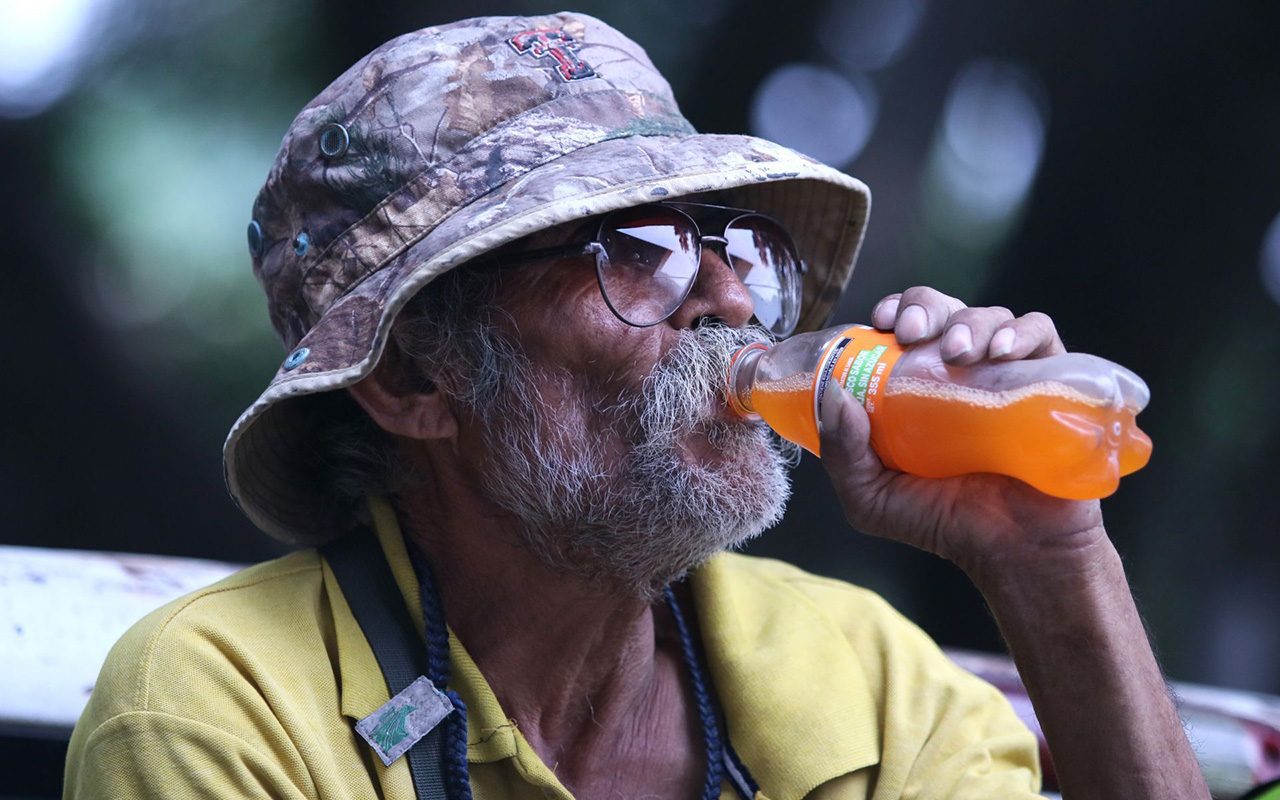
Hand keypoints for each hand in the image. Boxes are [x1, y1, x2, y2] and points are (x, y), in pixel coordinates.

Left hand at [818, 286, 1105, 581]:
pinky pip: (1040, 336)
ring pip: (988, 318)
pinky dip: (1022, 333)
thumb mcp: (871, 497)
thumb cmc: (943, 522)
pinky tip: (1002, 353)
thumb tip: (833, 395)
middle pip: (942, 311)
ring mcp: (1004, 374)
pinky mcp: (1050, 381)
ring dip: (970, 322)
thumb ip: (843, 454)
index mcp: (914, 386)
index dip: (891, 313)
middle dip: (924, 308)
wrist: (1015, 551)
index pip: (902, 328)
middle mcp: (958, 372)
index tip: (881, 323)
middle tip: (912, 334)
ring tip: (958, 352)